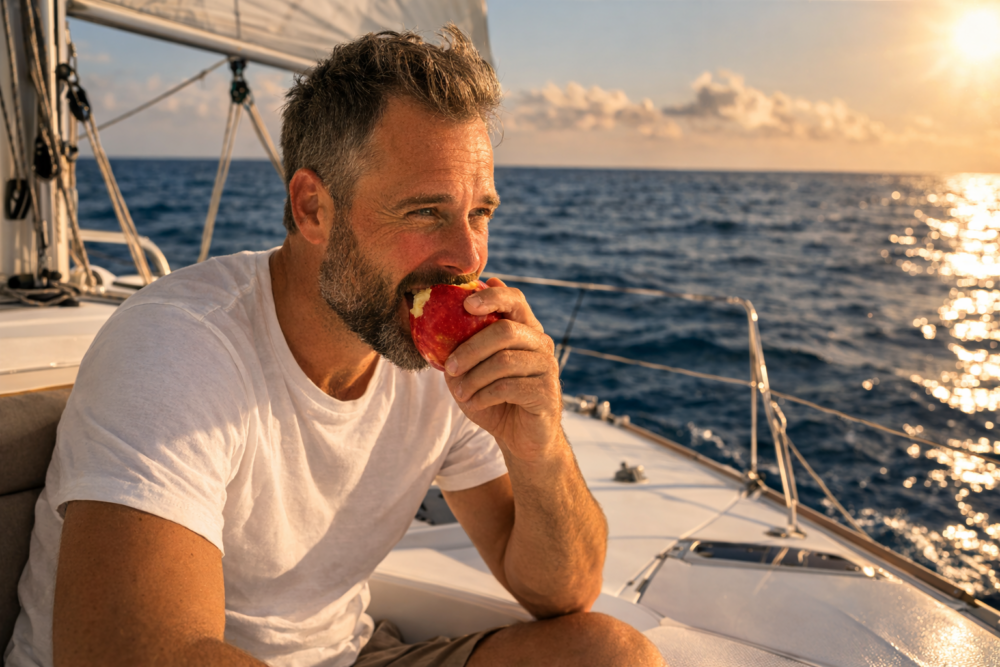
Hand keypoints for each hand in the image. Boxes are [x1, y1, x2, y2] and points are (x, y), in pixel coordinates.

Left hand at [443, 278, 561, 461]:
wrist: (521, 438)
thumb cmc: (494, 399)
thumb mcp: (471, 372)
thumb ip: (460, 349)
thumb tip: (435, 329)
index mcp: (524, 329)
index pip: (514, 299)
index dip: (492, 296)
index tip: (466, 304)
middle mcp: (540, 343)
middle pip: (506, 330)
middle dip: (471, 348)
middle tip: (449, 367)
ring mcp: (547, 366)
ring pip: (504, 361)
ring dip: (474, 378)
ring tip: (459, 392)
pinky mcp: (547, 392)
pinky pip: (509, 387)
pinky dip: (484, 396)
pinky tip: (475, 403)